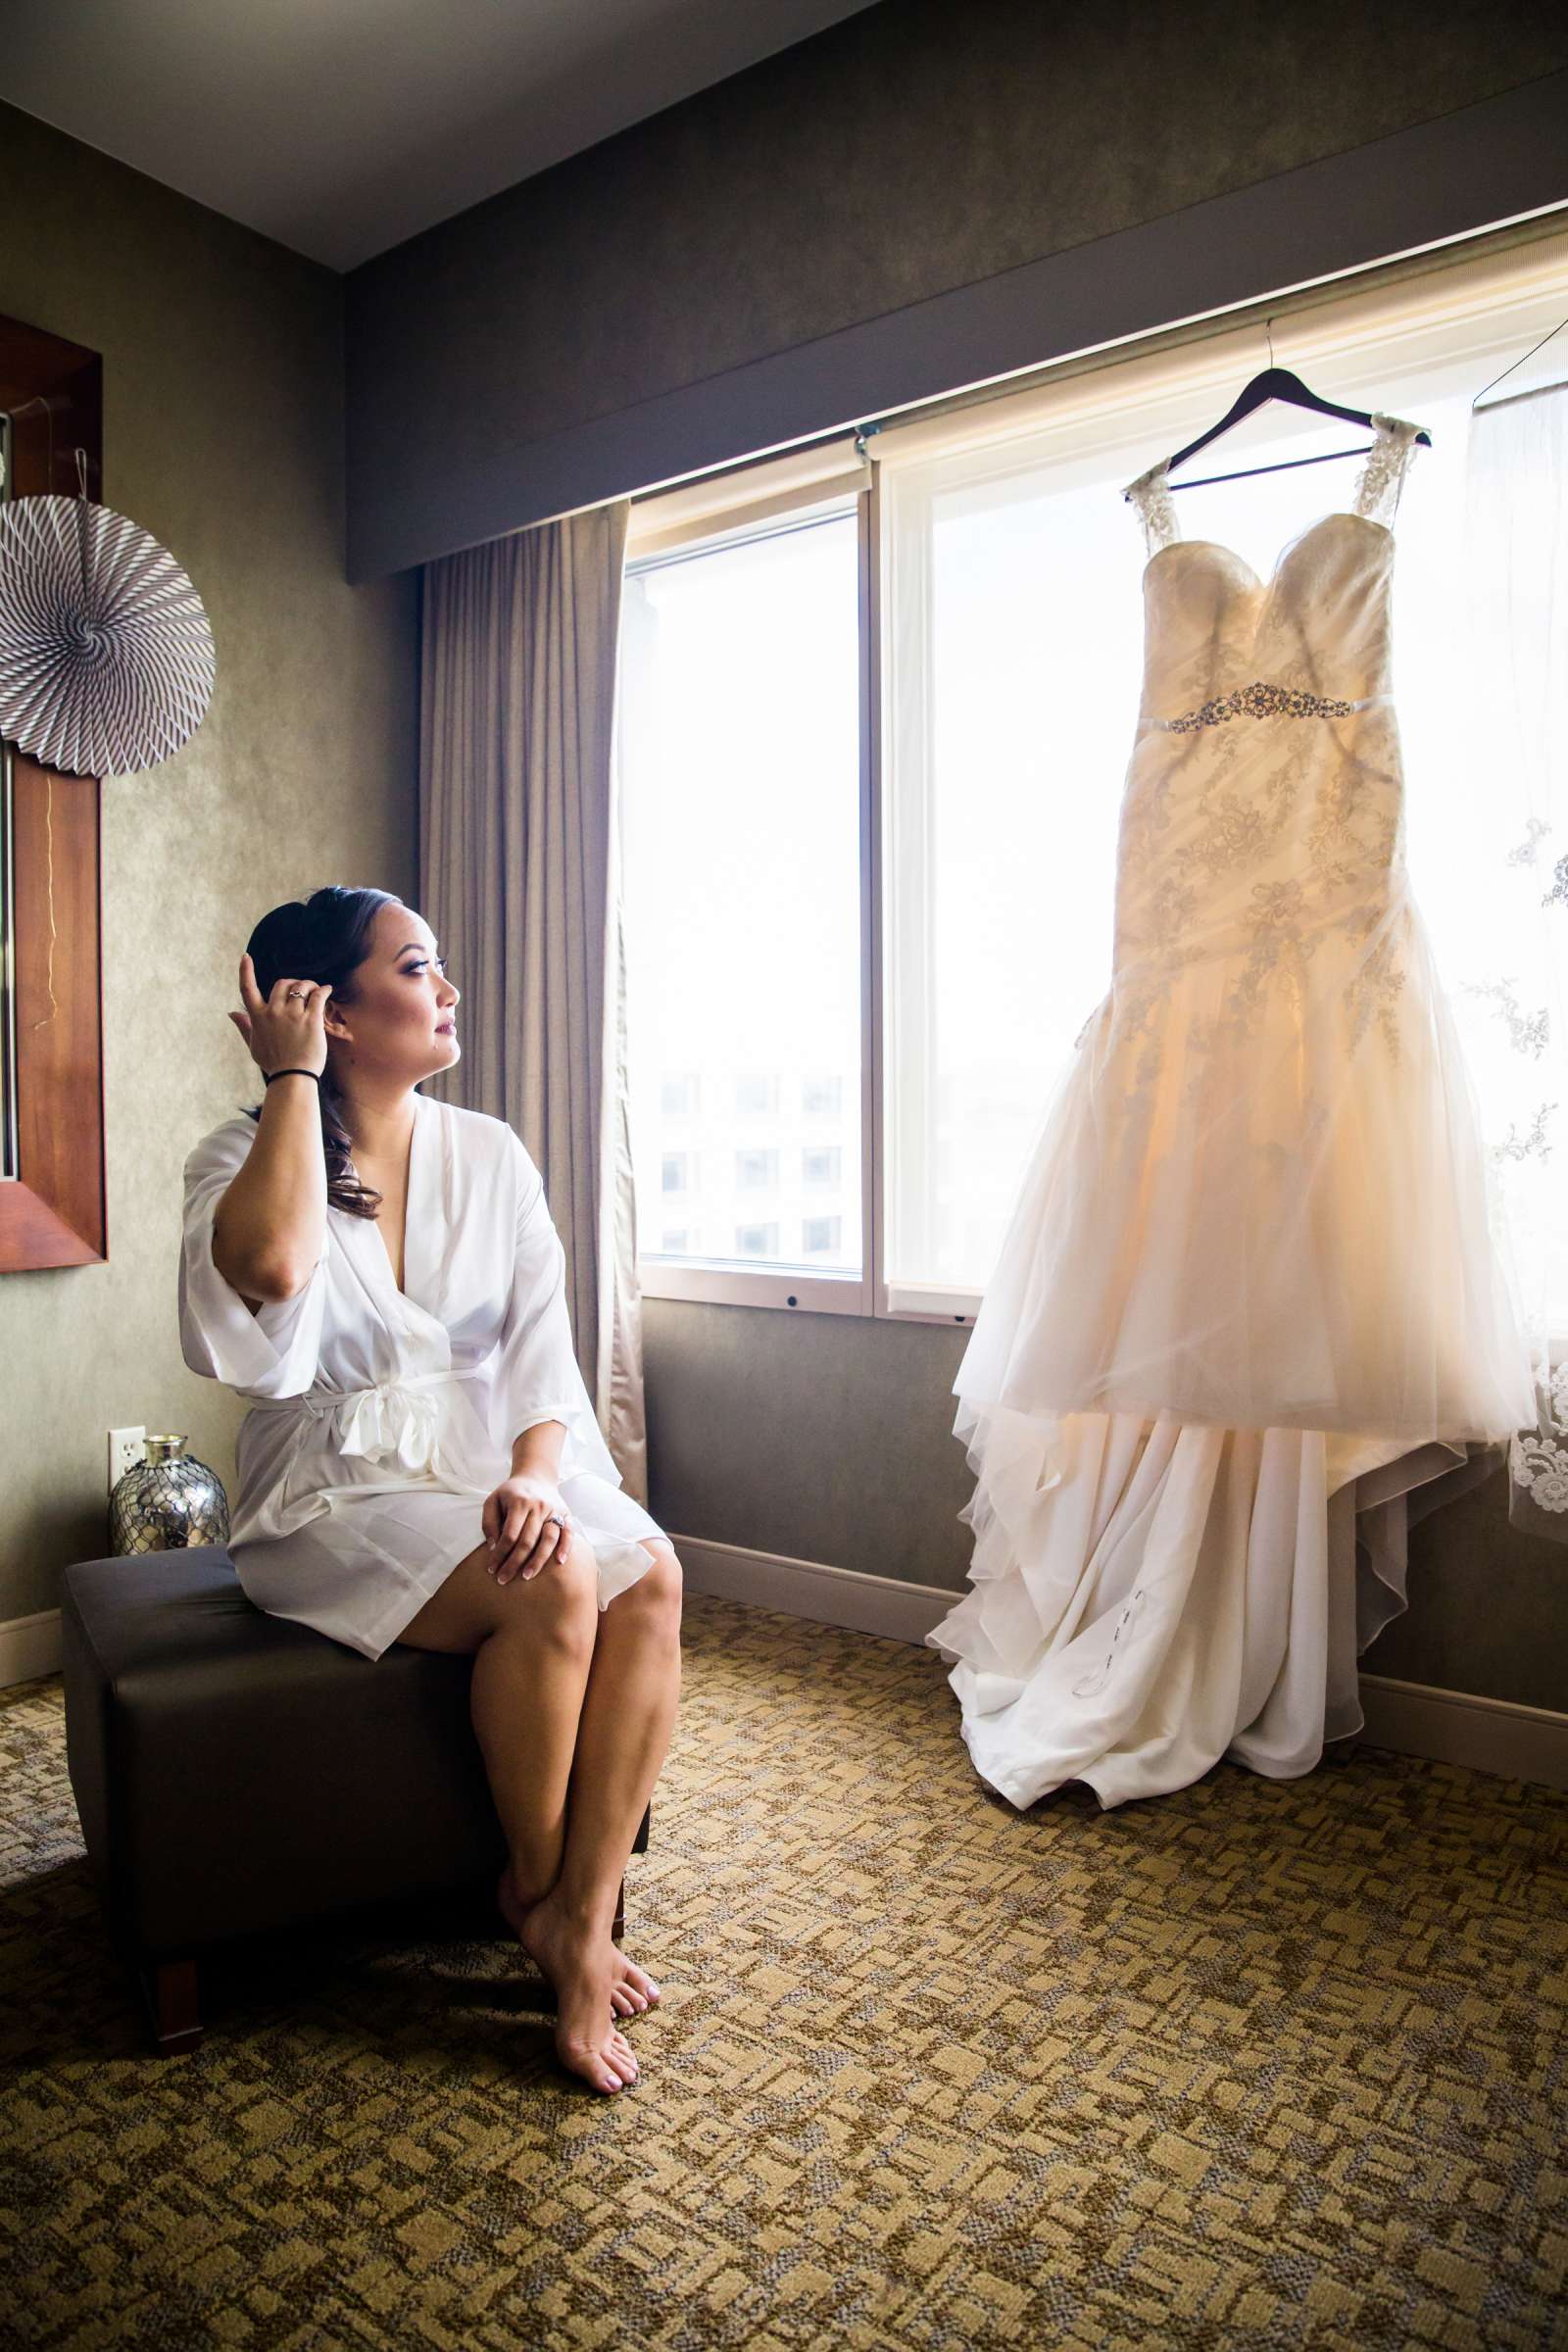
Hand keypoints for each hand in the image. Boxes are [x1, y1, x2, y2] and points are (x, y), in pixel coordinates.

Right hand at [230, 951, 328, 1078]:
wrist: (292, 1077)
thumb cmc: (273, 1064)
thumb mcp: (253, 1045)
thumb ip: (244, 1026)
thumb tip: (231, 1012)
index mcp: (258, 1017)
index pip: (247, 989)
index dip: (245, 971)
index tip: (245, 957)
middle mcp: (274, 1012)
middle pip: (282, 984)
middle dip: (292, 983)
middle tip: (302, 988)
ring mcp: (293, 1015)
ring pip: (301, 987)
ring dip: (309, 985)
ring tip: (316, 991)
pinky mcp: (311, 1020)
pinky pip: (318, 996)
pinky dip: (324, 990)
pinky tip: (327, 990)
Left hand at [484, 1472, 571, 1585]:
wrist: (536, 1476)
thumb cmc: (511, 1493)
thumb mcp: (492, 1501)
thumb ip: (489, 1523)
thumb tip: (493, 1547)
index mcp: (519, 1502)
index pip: (509, 1534)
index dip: (499, 1554)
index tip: (491, 1569)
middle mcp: (539, 1506)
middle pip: (527, 1541)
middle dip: (514, 1563)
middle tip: (503, 1579)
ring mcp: (554, 1510)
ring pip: (548, 1539)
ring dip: (538, 1561)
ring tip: (526, 1576)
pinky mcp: (566, 1513)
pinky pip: (569, 1533)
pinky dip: (566, 1547)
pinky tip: (559, 1562)